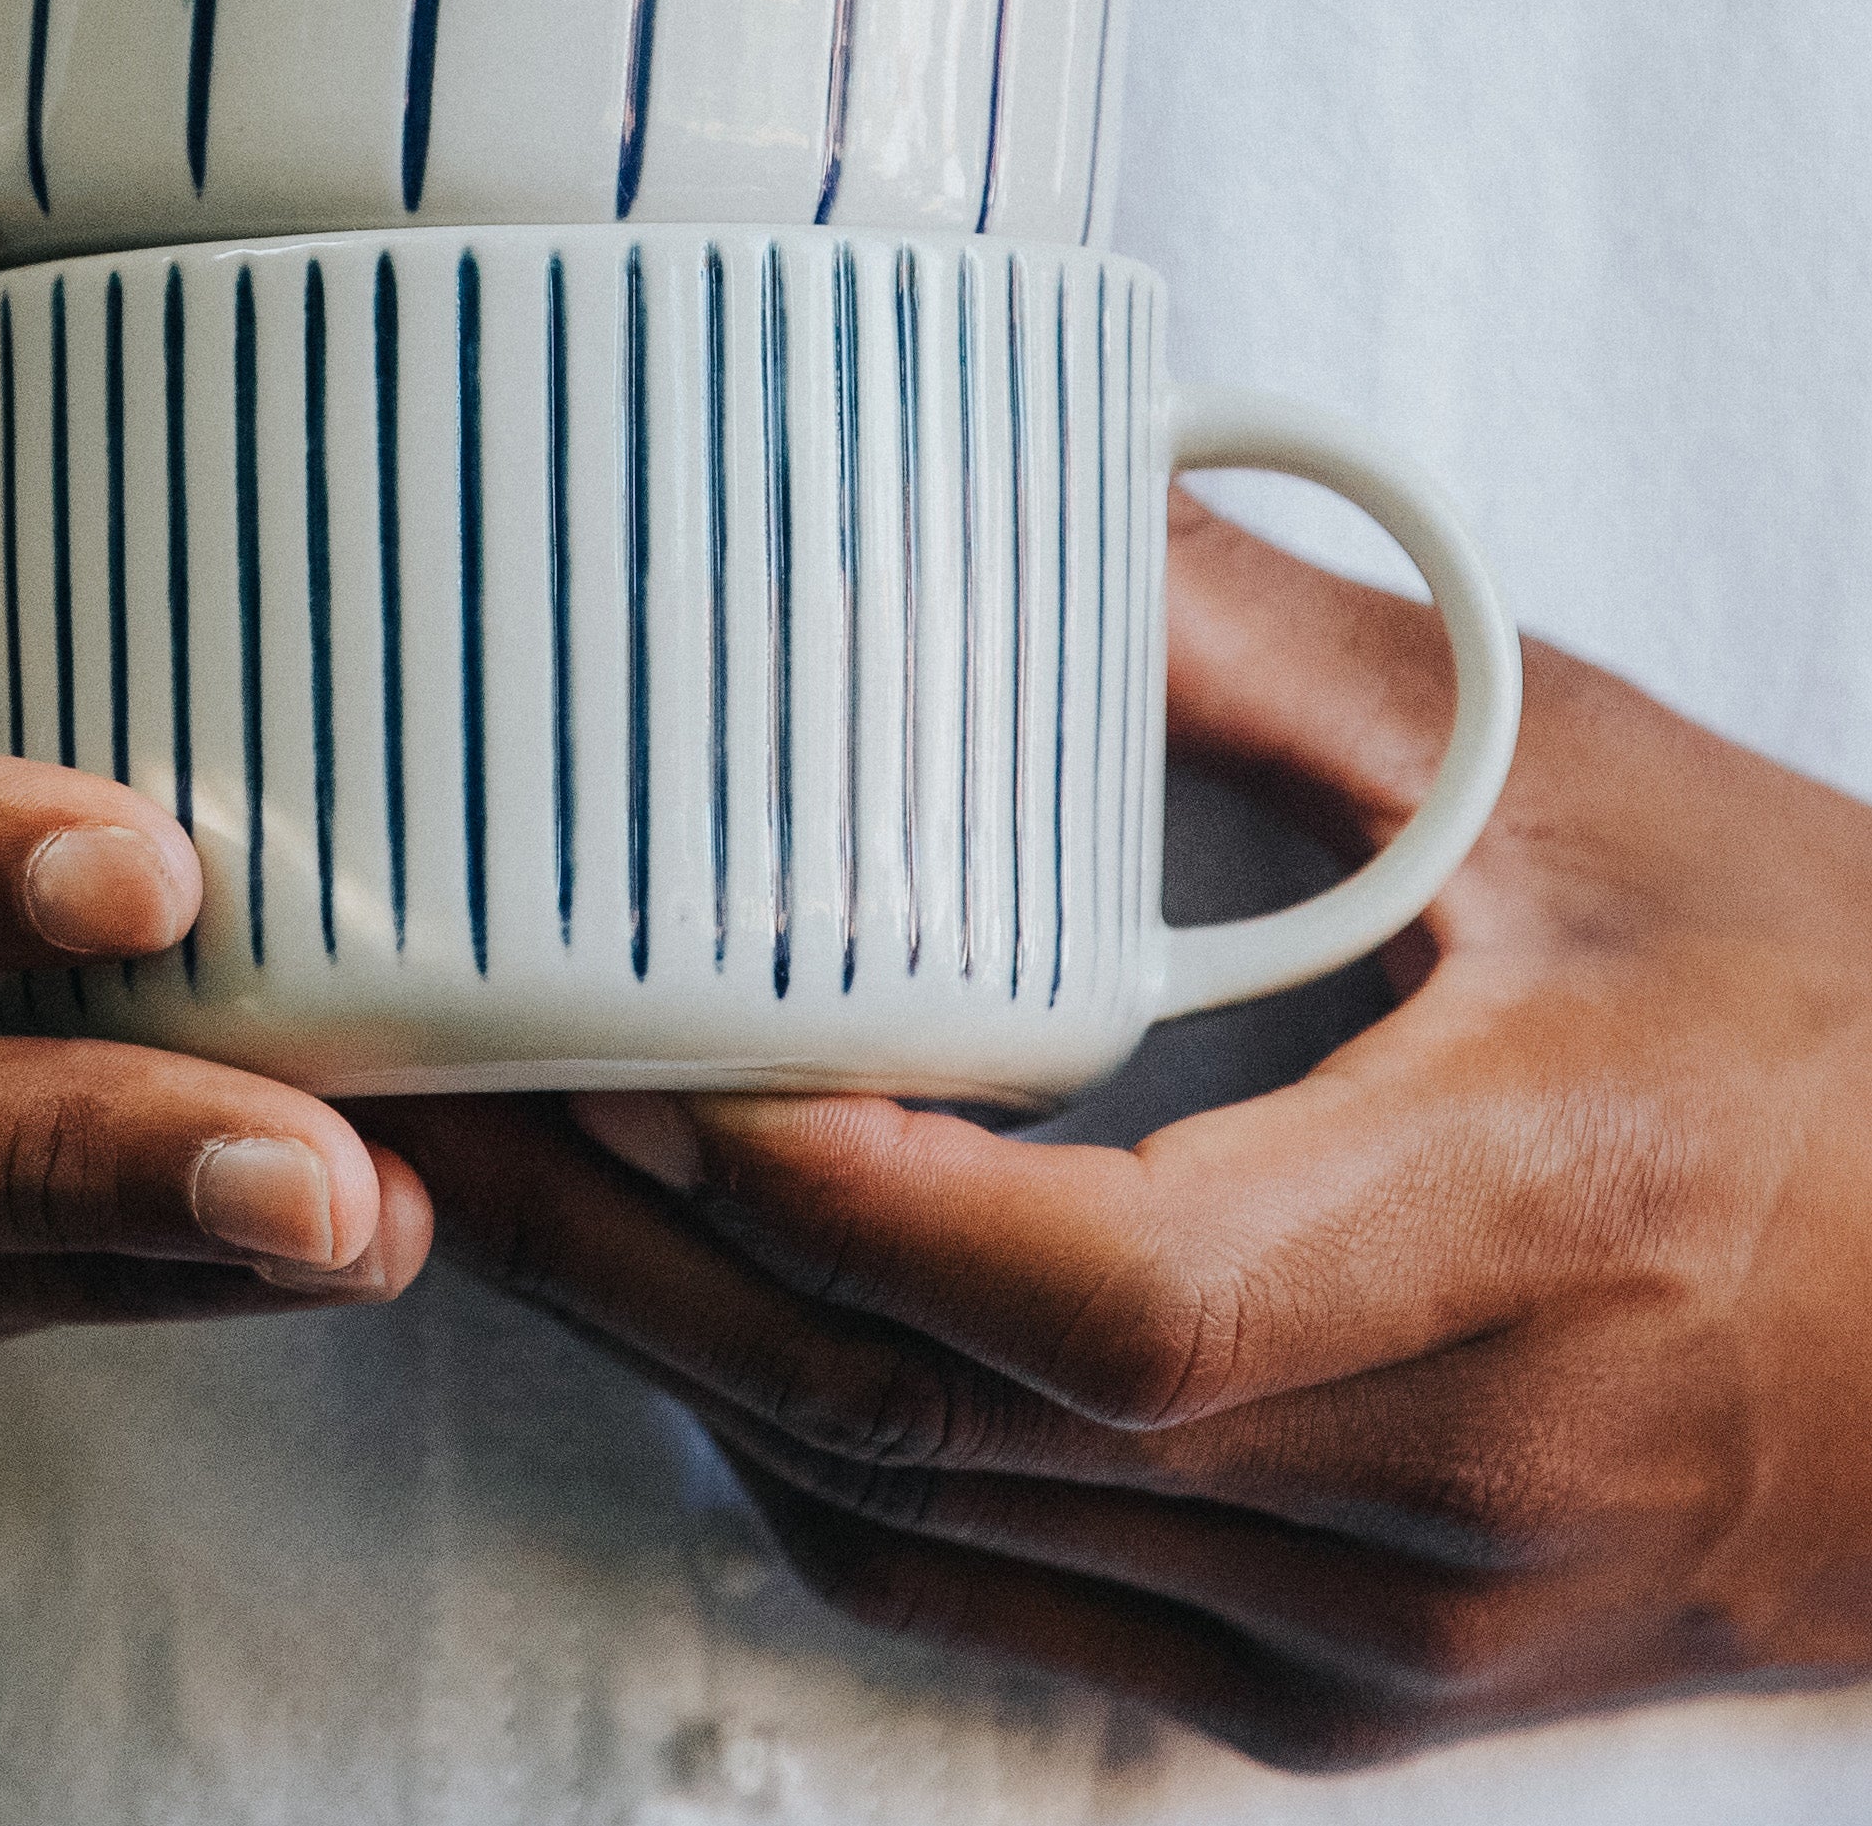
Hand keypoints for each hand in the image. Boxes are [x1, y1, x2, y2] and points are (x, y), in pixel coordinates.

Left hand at [367, 494, 1871, 1769]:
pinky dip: (835, 1470)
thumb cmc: (1841, 1031)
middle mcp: (1448, 1487)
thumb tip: (1036, 503)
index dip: (832, 1190)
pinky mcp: (1360, 1692)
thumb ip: (1284, 658)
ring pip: (950, 1534)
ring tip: (525, 1201)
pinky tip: (726, 1341)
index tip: (638, 1046)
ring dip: (708, 1366)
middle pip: (953, 1426)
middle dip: (658, 1270)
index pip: (1102, 1292)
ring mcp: (1392, 1631)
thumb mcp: (1587, 797)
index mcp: (1531, 1230)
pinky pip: (1017, 1606)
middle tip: (462, 1105)